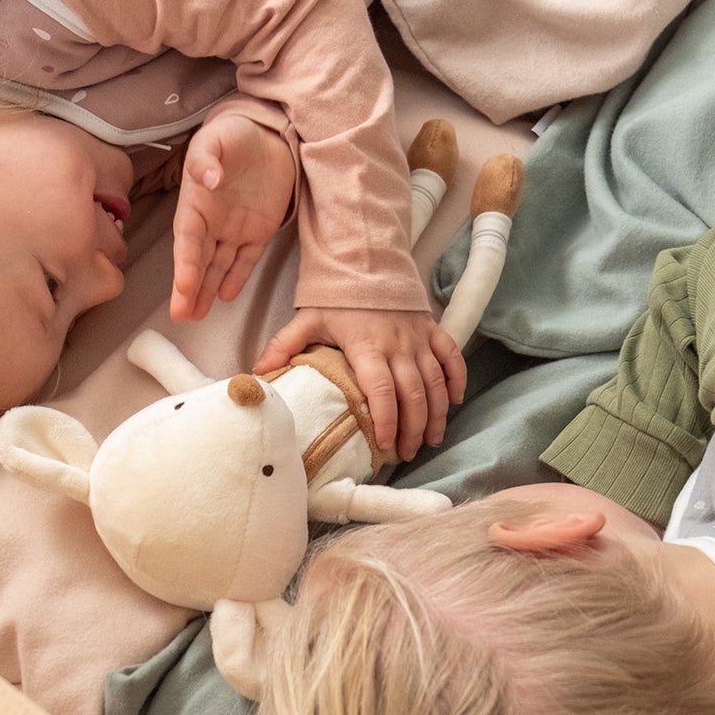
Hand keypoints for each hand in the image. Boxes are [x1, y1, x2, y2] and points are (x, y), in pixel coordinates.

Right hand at [170, 114, 296, 321]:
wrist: (268, 136)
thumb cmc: (233, 135)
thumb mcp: (215, 139)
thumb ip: (206, 158)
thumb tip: (207, 178)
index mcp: (195, 203)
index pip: (188, 241)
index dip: (185, 265)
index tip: (182, 288)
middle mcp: (211, 222)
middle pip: (199, 260)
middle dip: (190, 289)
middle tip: (182, 316)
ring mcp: (234, 229)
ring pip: (218, 266)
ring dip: (207, 290)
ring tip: (197, 315)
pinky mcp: (258, 232)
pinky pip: (246, 259)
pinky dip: (237, 277)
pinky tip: (226, 295)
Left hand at [255, 308, 467, 459]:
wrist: (367, 260)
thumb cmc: (338, 297)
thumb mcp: (308, 319)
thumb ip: (283, 346)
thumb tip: (257, 374)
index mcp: (367, 346)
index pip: (381, 390)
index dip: (386, 419)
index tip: (384, 445)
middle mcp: (398, 345)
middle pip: (413, 394)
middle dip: (413, 428)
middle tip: (406, 453)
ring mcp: (419, 339)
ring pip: (436, 382)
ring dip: (436, 414)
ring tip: (430, 439)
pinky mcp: (433, 330)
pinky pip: (452, 357)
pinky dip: (457, 380)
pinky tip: (454, 402)